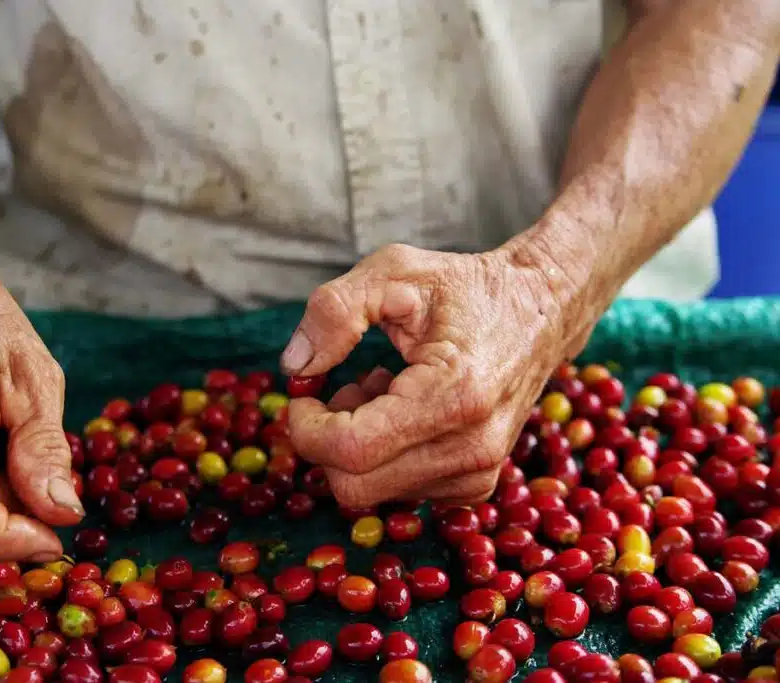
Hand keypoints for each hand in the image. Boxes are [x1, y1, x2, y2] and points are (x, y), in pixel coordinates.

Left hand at [282, 243, 579, 507]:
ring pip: (374, 491)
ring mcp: (479, 473)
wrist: (542, 309)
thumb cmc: (465, 288)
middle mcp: (473, 447)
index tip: (302, 394)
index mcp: (454, 394)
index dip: (307, 428)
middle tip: (343, 389)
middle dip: (327, 440)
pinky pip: (399, 491)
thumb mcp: (393, 272)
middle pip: (354, 484)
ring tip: (383, 388)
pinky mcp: (476, 486)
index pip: (351, 450)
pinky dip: (383, 457)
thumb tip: (295, 367)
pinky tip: (402, 411)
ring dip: (358, 444)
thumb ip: (334, 311)